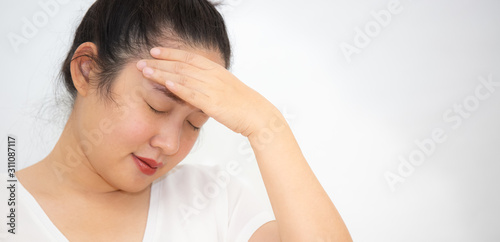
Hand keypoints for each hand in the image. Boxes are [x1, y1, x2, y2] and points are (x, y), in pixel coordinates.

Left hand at [136, 47, 280, 136]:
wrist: (257, 115)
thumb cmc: (242, 104)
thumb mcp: (225, 88)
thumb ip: (210, 84)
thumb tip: (195, 86)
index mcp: (216, 70)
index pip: (189, 57)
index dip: (170, 53)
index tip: (154, 51)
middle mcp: (212, 76)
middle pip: (181, 65)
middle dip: (160, 62)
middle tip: (141, 61)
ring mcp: (212, 89)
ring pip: (183, 77)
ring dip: (162, 73)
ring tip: (145, 71)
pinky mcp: (213, 103)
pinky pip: (192, 93)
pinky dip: (178, 88)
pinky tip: (166, 84)